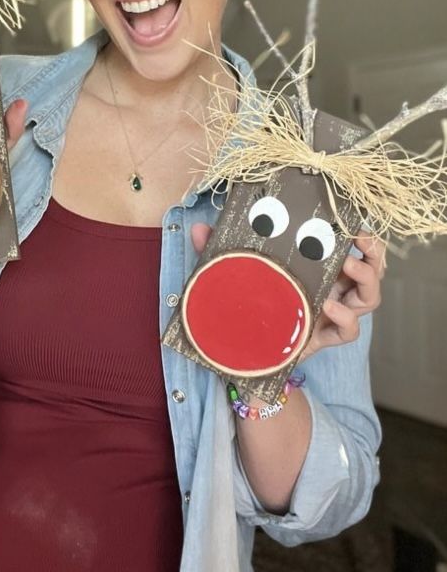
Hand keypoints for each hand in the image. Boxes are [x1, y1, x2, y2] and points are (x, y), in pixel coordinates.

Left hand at [189, 223, 384, 360]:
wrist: (244, 354)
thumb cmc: (247, 305)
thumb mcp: (233, 273)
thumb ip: (218, 252)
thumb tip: (198, 227)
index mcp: (317, 267)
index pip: (350, 246)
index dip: (359, 232)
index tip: (352, 217)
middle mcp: (332, 288)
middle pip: (371, 268)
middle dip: (372, 251)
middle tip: (360, 238)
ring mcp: (333, 314)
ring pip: (369, 297)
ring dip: (366, 278)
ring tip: (350, 266)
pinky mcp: (326, 338)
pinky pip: (350, 330)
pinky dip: (345, 318)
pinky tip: (329, 307)